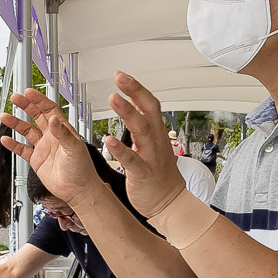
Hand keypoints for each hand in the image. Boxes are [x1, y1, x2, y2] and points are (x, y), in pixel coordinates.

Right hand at [0, 91, 107, 214]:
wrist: (78, 190)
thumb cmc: (82, 169)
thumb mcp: (74, 148)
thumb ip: (63, 133)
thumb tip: (53, 119)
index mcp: (63, 130)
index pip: (49, 110)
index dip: (39, 100)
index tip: (29, 93)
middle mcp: (52, 136)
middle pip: (36, 116)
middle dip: (26, 106)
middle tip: (15, 98)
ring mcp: (43, 148)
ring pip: (27, 131)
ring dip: (16, 123)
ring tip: (5, 117)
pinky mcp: (36, 160)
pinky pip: (22, 149)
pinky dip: (13, 145)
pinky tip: (5, 140)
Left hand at [104, 73, 188, 215]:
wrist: (169, 201)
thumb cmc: (158, 175)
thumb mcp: (153, 144)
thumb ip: (144, 125)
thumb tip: (134, 106)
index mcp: (156, 133)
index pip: (149, 104)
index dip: (137, 89)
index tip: (122, 76)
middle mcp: (155, 141)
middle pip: (148, 111)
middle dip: (134, 92)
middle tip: (119, 78)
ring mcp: (150, 156)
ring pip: (141, 130)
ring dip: (127, 113)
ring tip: (114, 98)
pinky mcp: (143, 173)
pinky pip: (131, 160)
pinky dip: (121, 149)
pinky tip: (108, 140)